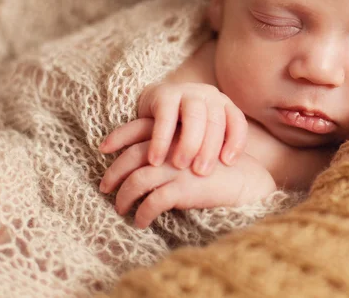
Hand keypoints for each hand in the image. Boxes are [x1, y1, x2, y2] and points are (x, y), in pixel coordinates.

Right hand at [99, 83, 247, 175]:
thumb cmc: (184, 129)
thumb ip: (217, 149)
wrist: (153, 106)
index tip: (228, 163)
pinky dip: (161, 141)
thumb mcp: (205, 135)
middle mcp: (209, 95)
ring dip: (188, 144)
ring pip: (194, 118)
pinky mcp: (164, 94)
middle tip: (201, 172)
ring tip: (180, 166)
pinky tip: (156, 160)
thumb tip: (233, 179)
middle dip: (209, 149)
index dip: (235, 142)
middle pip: (216, 122)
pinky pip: (165, 118)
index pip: (237, 122)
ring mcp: (187, 91)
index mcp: (224, 105)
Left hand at [99, 134, 275, 228]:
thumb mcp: (191, 150)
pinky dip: (141, 214)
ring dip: (123, 197)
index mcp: (174, 132)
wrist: (246, 181)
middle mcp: (172, 147)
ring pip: (135, 181)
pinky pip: (151, 203)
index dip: (117, 137)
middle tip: (104, 187)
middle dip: (113, 173)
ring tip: (121, 208)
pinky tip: (140, 221)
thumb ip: (170, 149)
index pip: (137, 128)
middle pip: (130, 157)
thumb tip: (140, 164)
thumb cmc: (216, 169)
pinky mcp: (183, 189)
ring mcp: (176, 168)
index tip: (102, 149)